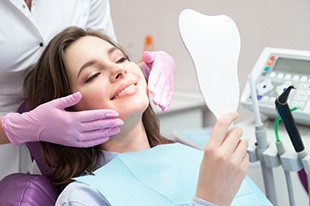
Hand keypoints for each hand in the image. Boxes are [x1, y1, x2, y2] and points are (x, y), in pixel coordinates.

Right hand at [2, 92, 123, 146]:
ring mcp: (72, 138)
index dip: (105, 115)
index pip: (93, 116)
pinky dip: (97, 141)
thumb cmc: (42, 113)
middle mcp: (73, 130)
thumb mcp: (54, 103)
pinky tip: (105, 137)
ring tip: (117, 130)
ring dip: (107, 133)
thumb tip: (79, 94)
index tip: (115, 114)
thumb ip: (68, 99)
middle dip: (110, 124)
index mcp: (71, 119)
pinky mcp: (70, 143)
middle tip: (122, 122)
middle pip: (96, 126)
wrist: (31, 129)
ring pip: (94, 136)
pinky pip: (87, 144)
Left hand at [142, 50, 175, 111]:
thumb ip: (149, 56)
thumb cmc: (157, 60)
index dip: (154, 83)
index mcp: (159, 68)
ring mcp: (168, 82)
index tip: (151, 90)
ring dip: (164, 99)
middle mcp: (165, 76)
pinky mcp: (170, 87)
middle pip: (162, 86)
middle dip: (159, 94)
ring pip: (166, 91)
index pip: (156, 76)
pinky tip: (164, 108)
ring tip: (160, 106)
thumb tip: (146, 55)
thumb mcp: (153, 55)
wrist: (168, 61)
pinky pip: (170, 94)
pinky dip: (168, 101)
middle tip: (155, 102)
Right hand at [195, 112, 248, 205]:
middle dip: (235, 133)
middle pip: (236, 131)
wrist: (212, 197)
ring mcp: (235, 162)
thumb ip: (215, 142)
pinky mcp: (243, 169)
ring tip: (232, 153)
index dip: (229, 116)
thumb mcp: (205, 156)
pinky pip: (247, 154)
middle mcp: (223, 154)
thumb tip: (225, 129)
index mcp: (210, 149)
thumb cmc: (206, 178)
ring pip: (244, 142)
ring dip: (239, 144)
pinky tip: (235, 163)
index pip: (222, 125)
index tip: (233, 113)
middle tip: (231, 138)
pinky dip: (243, 156)